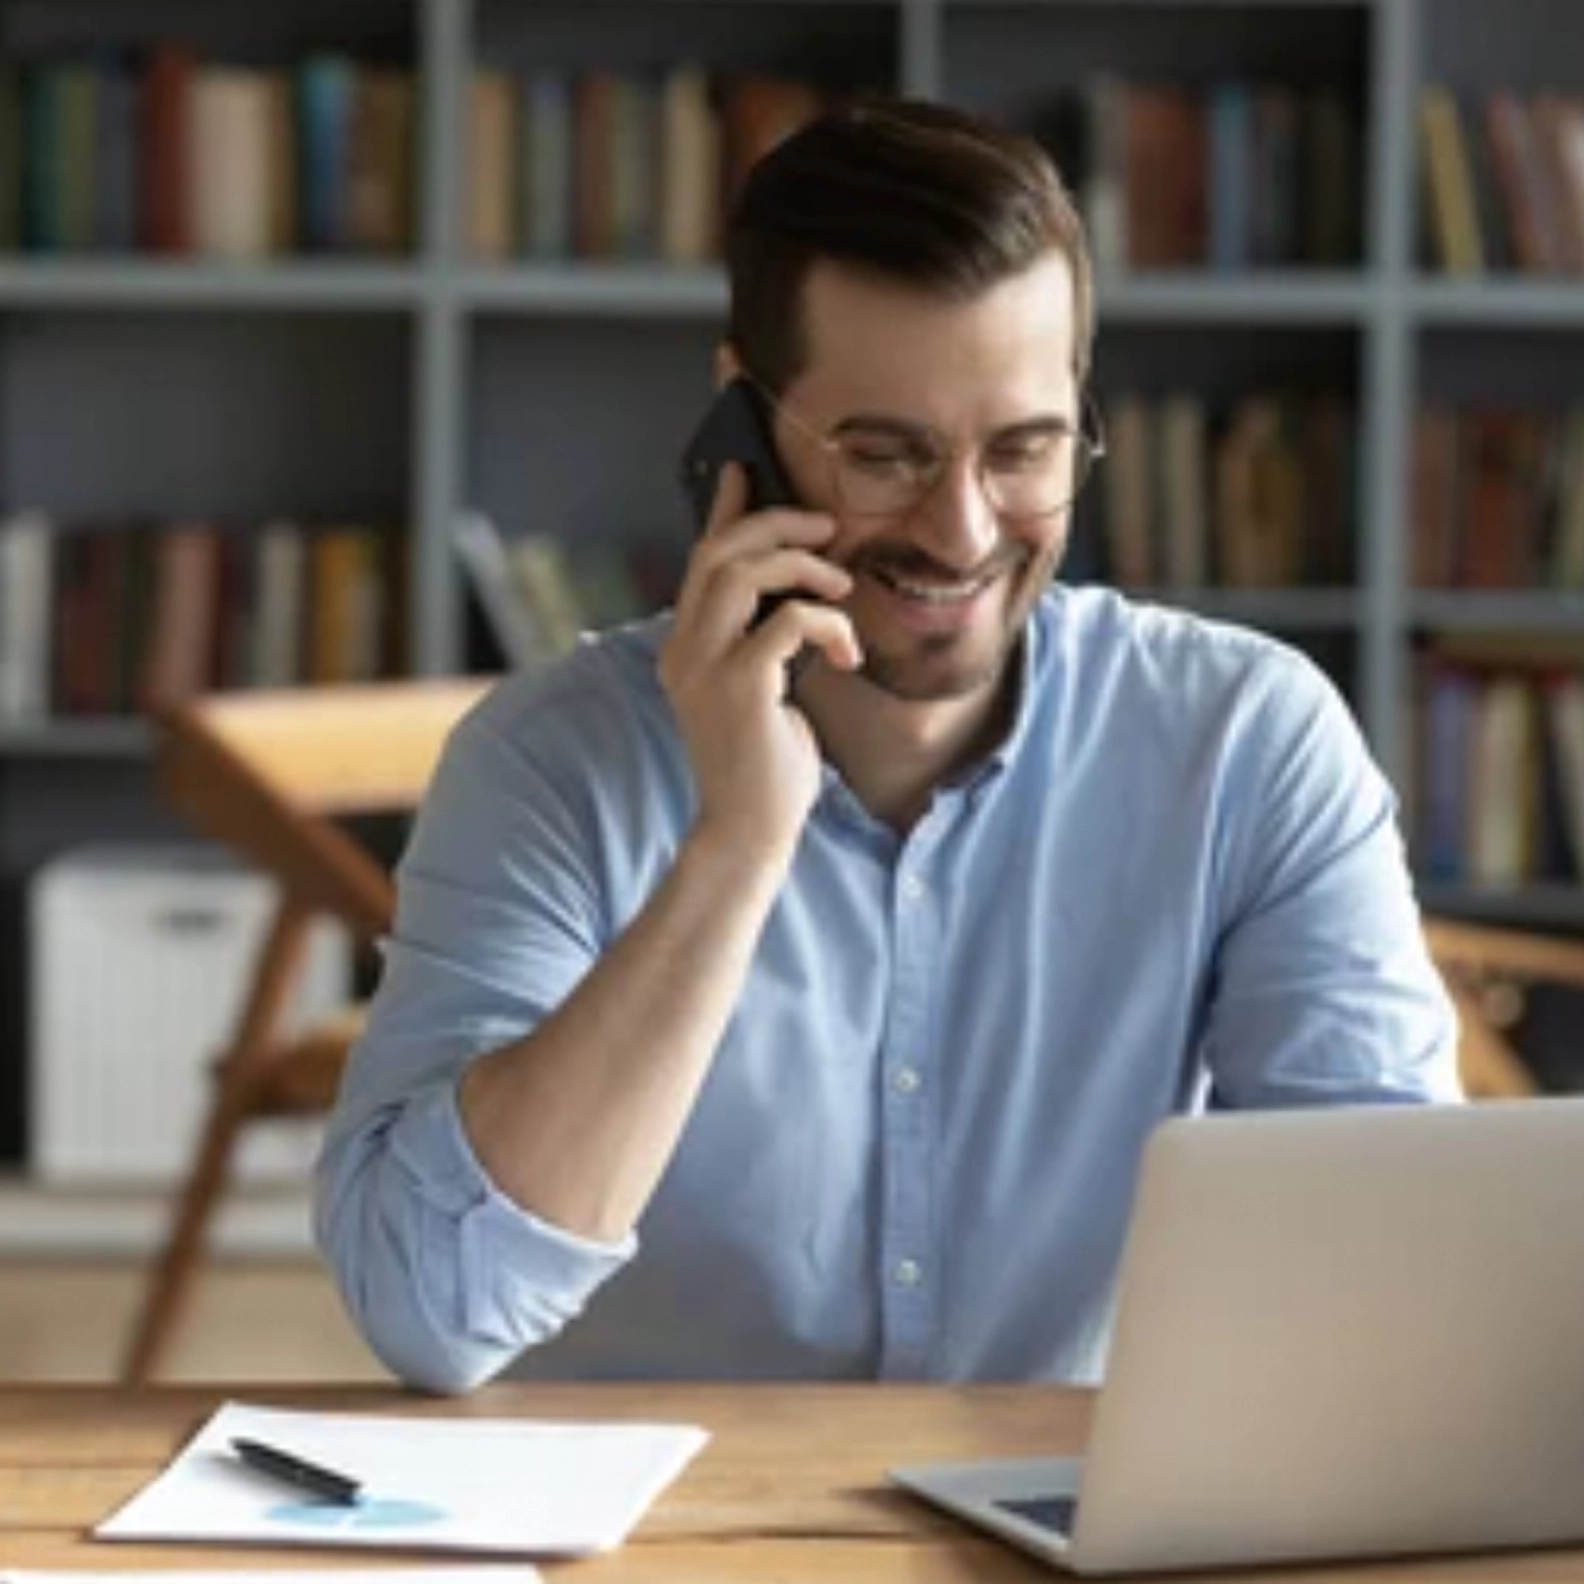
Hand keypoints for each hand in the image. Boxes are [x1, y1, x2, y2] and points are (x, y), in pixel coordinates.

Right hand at [660, 463, 861, 863]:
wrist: (750, 828)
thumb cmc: (764, 766)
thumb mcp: (762, 690)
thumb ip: (764, 642)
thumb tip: (794, 597)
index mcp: (684, 648)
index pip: (700, 562)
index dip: (724, 512)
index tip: (743, 471)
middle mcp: (683, 650)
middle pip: (718, 553)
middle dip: (775, 525)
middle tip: (825, 527)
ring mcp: (705, 668)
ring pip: (743, 574)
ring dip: (802, 566)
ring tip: (841, 586)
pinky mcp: (739, 687)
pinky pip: (787, 622)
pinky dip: (827, 623)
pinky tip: (848, 652)